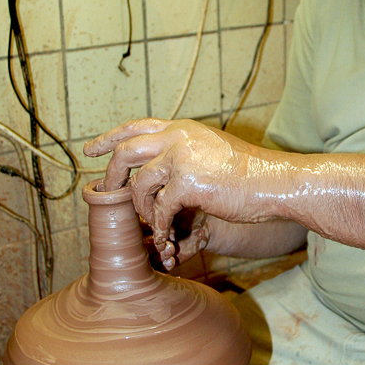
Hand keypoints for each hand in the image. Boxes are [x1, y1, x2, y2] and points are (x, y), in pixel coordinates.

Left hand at [83, 118, 269, 248]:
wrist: (275, 182)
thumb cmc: (249, 174)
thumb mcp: (211, 150)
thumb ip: (184, 153)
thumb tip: (157, 172)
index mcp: (182, 128)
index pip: (135, 127)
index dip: (109, 138)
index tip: (90, 150)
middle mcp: (178, 137)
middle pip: (126, 152)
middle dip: (113, 176)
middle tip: (110, 195)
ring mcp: (181, 158)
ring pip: (139, 185)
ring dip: (141, 210)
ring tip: (152, 223)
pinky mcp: (187, 183)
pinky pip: (159, 210)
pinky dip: (160, 228)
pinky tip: (168, 238)